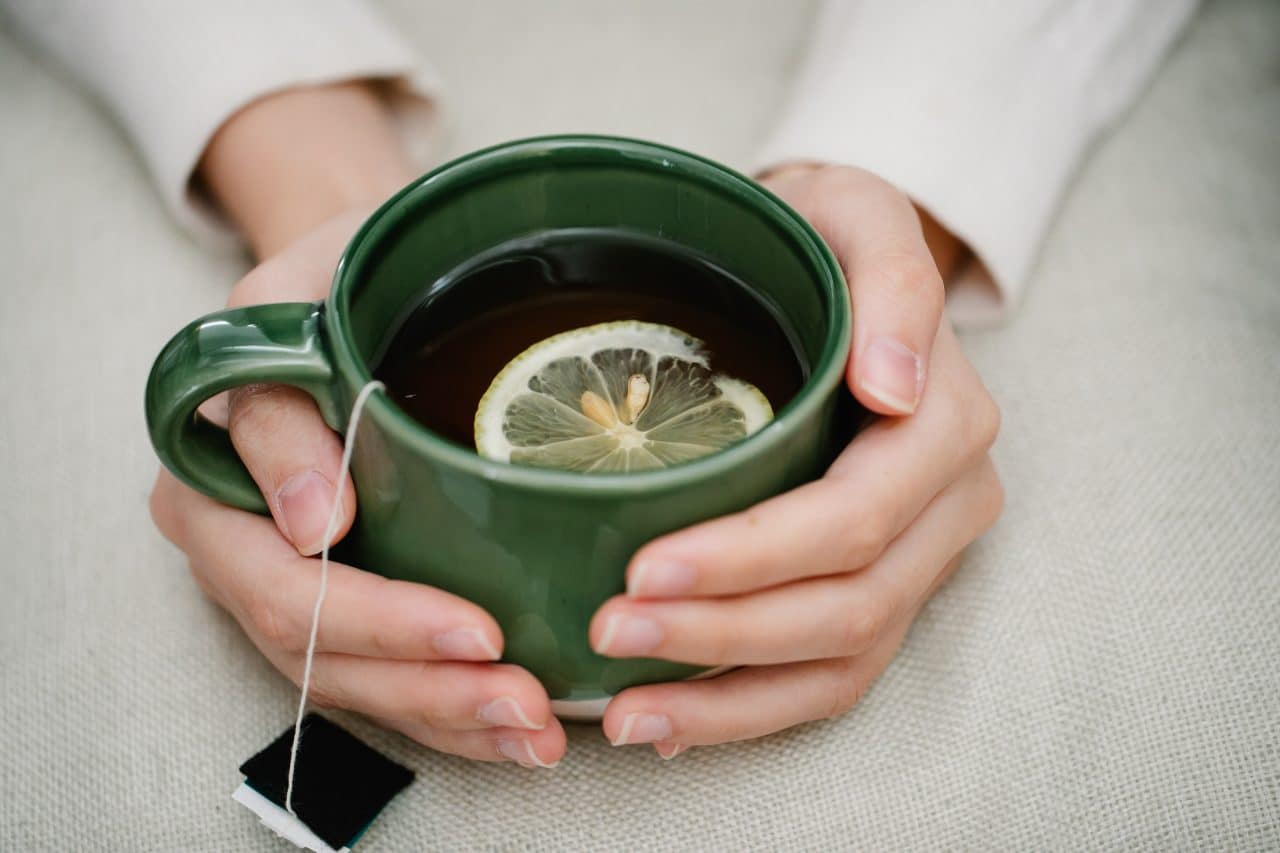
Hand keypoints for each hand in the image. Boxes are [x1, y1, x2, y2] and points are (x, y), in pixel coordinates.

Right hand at [150, 209, 565, 767]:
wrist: (357, 275)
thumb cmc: (335, 274)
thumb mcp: (297, 295)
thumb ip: (278, 402)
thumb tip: (308, 523)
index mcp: (212, 483)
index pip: (280, 584)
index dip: (377, 621)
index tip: (475, 629)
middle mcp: (242, 547)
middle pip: (320, 654)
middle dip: (427, 688)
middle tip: (525, 700)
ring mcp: (292, 581)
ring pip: (358, 682)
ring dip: (449, 716)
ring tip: (538, 730)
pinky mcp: (348, 597)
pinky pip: (388, 675)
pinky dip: (452, 710)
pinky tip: (519, 727)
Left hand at [591, 165, 1002, 757]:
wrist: (837, 268)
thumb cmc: (825, 239)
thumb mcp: (857, 212)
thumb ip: (892, 280)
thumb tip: (897, 388)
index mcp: (946, 421)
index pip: (857, 516)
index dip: (755, 557)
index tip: (645, 567)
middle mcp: (947, 502)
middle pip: (849, 603)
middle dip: (725, 632)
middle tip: (611, 633)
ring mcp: (920, 556)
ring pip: (841, 657)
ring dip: (731, 695)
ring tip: (627, 711)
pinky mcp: (882, 588)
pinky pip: (830, 674)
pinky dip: (749, 708)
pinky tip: (669, 720)